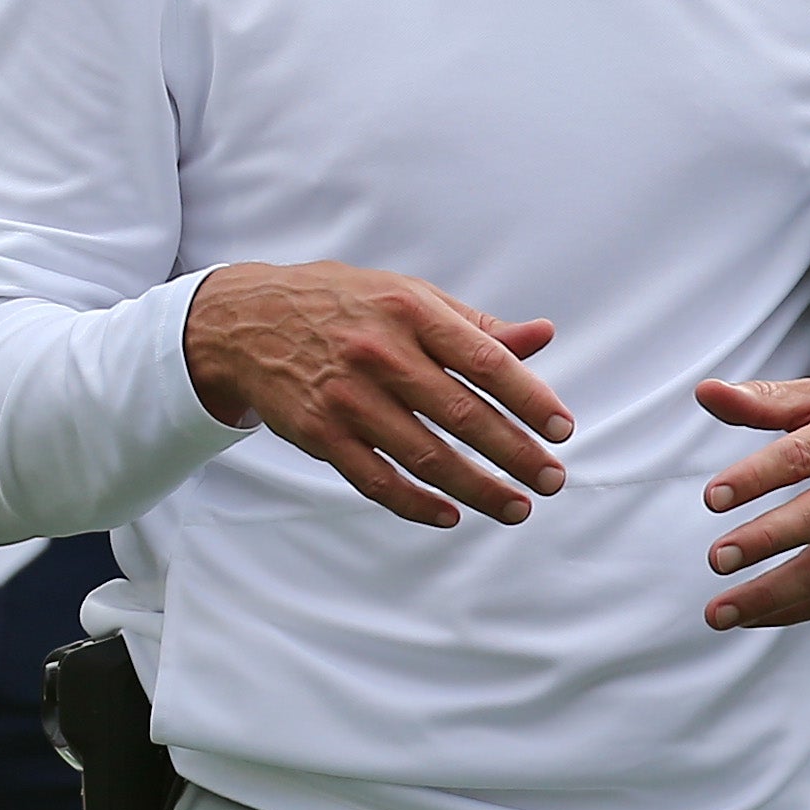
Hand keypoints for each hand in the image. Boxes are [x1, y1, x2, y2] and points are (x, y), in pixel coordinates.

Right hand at [184, 262, 568, 529]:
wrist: (247, 320)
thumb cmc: (344, 305)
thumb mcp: (409, 296)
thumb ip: (476, 325)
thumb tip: (541, 337)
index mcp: (410, 311)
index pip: (484, 361)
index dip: (528, 398)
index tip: (562, 429)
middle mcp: (380, 353)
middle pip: (462, 414)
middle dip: (515, 452)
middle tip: (552, 479)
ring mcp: (347, 397)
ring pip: (424, 456)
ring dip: (478, 488)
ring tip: (517, 506)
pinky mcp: (319, 433)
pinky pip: (376, 479)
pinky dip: (416, 503)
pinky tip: (451, 513)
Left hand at [697, 377, 809, 628]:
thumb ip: (765, 400)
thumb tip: (708, 393)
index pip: (802, 454)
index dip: (757, 477)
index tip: (715, 497)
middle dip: (766, 541)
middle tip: (719, 557)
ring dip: (776, 594)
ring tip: (725, 608)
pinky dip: (799, 609)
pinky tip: (759, 615)